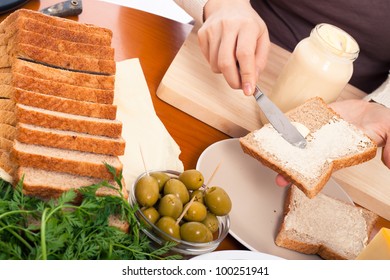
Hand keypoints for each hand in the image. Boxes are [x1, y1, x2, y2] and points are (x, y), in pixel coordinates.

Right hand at [198, 0, 269, 94]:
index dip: (246, 75)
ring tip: (233, 62)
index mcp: (247, 26)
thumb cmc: (248, 24)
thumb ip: (260, 60)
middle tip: (240, 86)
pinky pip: (208, 60)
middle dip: (233, 80)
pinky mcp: (202, 34)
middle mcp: (228, 26)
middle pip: (226, 62)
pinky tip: (223, 53)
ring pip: (215, 65)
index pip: (245, 55)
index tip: (249, 91)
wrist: (227, 5)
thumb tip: (253, 81)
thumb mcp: (262, 37)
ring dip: (225, 72)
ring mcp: (212, 30)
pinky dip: (216, 63)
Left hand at [275, 98, 389, 186]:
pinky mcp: (316, 117)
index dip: (311, 177)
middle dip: (292, 170)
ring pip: (299, 141)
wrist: (373, 107)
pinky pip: (301, 120)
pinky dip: (289, 123)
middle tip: (278, 179)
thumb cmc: (383, 122)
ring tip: (269, 153)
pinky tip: (276, 126)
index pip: (325, 168)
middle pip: (306, 159)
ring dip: (285, 147)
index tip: (299, 184)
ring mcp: (319, 131)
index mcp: (342, 153)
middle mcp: (327, 145)